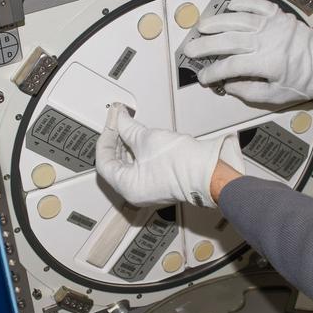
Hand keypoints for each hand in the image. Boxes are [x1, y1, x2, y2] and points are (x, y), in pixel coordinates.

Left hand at [95, 105, 245, 207]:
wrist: (208, 171)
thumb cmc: (182, 163)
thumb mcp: (147, 139)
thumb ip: (128, 128)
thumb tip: (120, 119)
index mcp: (127, 187)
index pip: (104, 161)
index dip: (106, 138)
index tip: (112, 122)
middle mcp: (135, 193)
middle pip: (115, 164)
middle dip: (116, 140)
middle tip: (119, 121)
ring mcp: (147, 191)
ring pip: (128, 166)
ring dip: (127, 146)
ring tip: (129, 127)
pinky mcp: (158, 185)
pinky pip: (141, 168)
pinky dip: (138, 153)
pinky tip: (140, 139)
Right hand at [183, 0, 312, 104]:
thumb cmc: (305, 80)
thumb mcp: (277, 96)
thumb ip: (249, 91)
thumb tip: (228, 84)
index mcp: (268, 63)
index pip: (231, 67)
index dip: (214, 72)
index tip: (204, 77)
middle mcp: (268, 41)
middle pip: (229, 41)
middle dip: (206, 45)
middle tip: (190, 49)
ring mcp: (273, 25)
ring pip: (238, 20)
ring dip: (217, 22)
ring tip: (201, 26)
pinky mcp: (279, 15)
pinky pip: (257, 5)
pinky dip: (241, 4)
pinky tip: (228, 6)